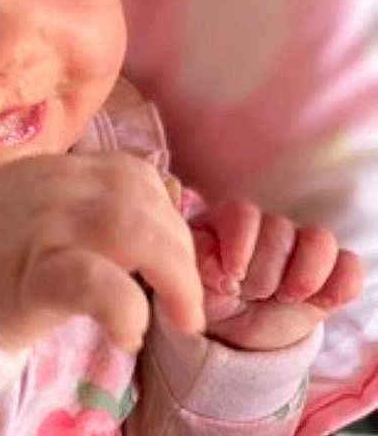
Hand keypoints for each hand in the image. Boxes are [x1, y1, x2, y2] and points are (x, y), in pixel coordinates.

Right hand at [0, 152, 204, 353]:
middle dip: (181, 251)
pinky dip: (125, 305)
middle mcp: (54, 188)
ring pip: (128, 225)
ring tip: (180, 317)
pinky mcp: (31, 279)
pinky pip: (91, 280)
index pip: (134, 173)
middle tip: (186, 302)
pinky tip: (129, 333)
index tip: (173, 256)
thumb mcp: (39, 203)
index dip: (168, 214)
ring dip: (173, 274)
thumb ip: (87, 198)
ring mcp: (42, 227)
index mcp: (59, 172)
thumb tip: (153, 219)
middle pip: (141, 198)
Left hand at [191, 198, 363, 350]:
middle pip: (279, 229)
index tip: (232, 275)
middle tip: (251, 294)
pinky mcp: (330, 273)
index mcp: (229, 220)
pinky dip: (340, 284)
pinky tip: (320, 303)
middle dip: (264, 272)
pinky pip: (349, 266)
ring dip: (303, 274)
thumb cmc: (211, 297)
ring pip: (319, 239)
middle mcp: (268, 226)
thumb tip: (220, 266)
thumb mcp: (194, 281)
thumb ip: (199, 261)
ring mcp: (301, 247)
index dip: (240, 243)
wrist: (236, 331)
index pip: (242, 212)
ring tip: (285, 298)